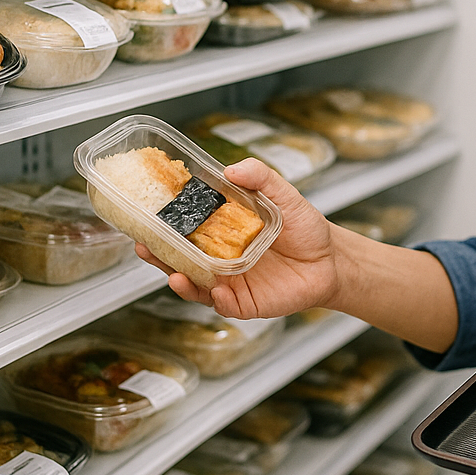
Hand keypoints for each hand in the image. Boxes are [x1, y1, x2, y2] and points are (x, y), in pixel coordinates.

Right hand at [136, 158, 339, 319]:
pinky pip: (224, 305)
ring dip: (181, 282)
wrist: (331, 259)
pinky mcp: (245, 303)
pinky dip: (217, 300)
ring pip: (195, 286)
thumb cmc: (305, 227)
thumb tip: (231, 169)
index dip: (162, 226)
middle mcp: (218, 259)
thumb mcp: (283, 195)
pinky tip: (218, 291)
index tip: (144, 217)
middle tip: (144, 247)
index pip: (184, 230)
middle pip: (179, 260)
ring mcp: (229, 282)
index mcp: (220, 232)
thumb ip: (260, 178)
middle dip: (159, 256)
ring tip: (173, 275)